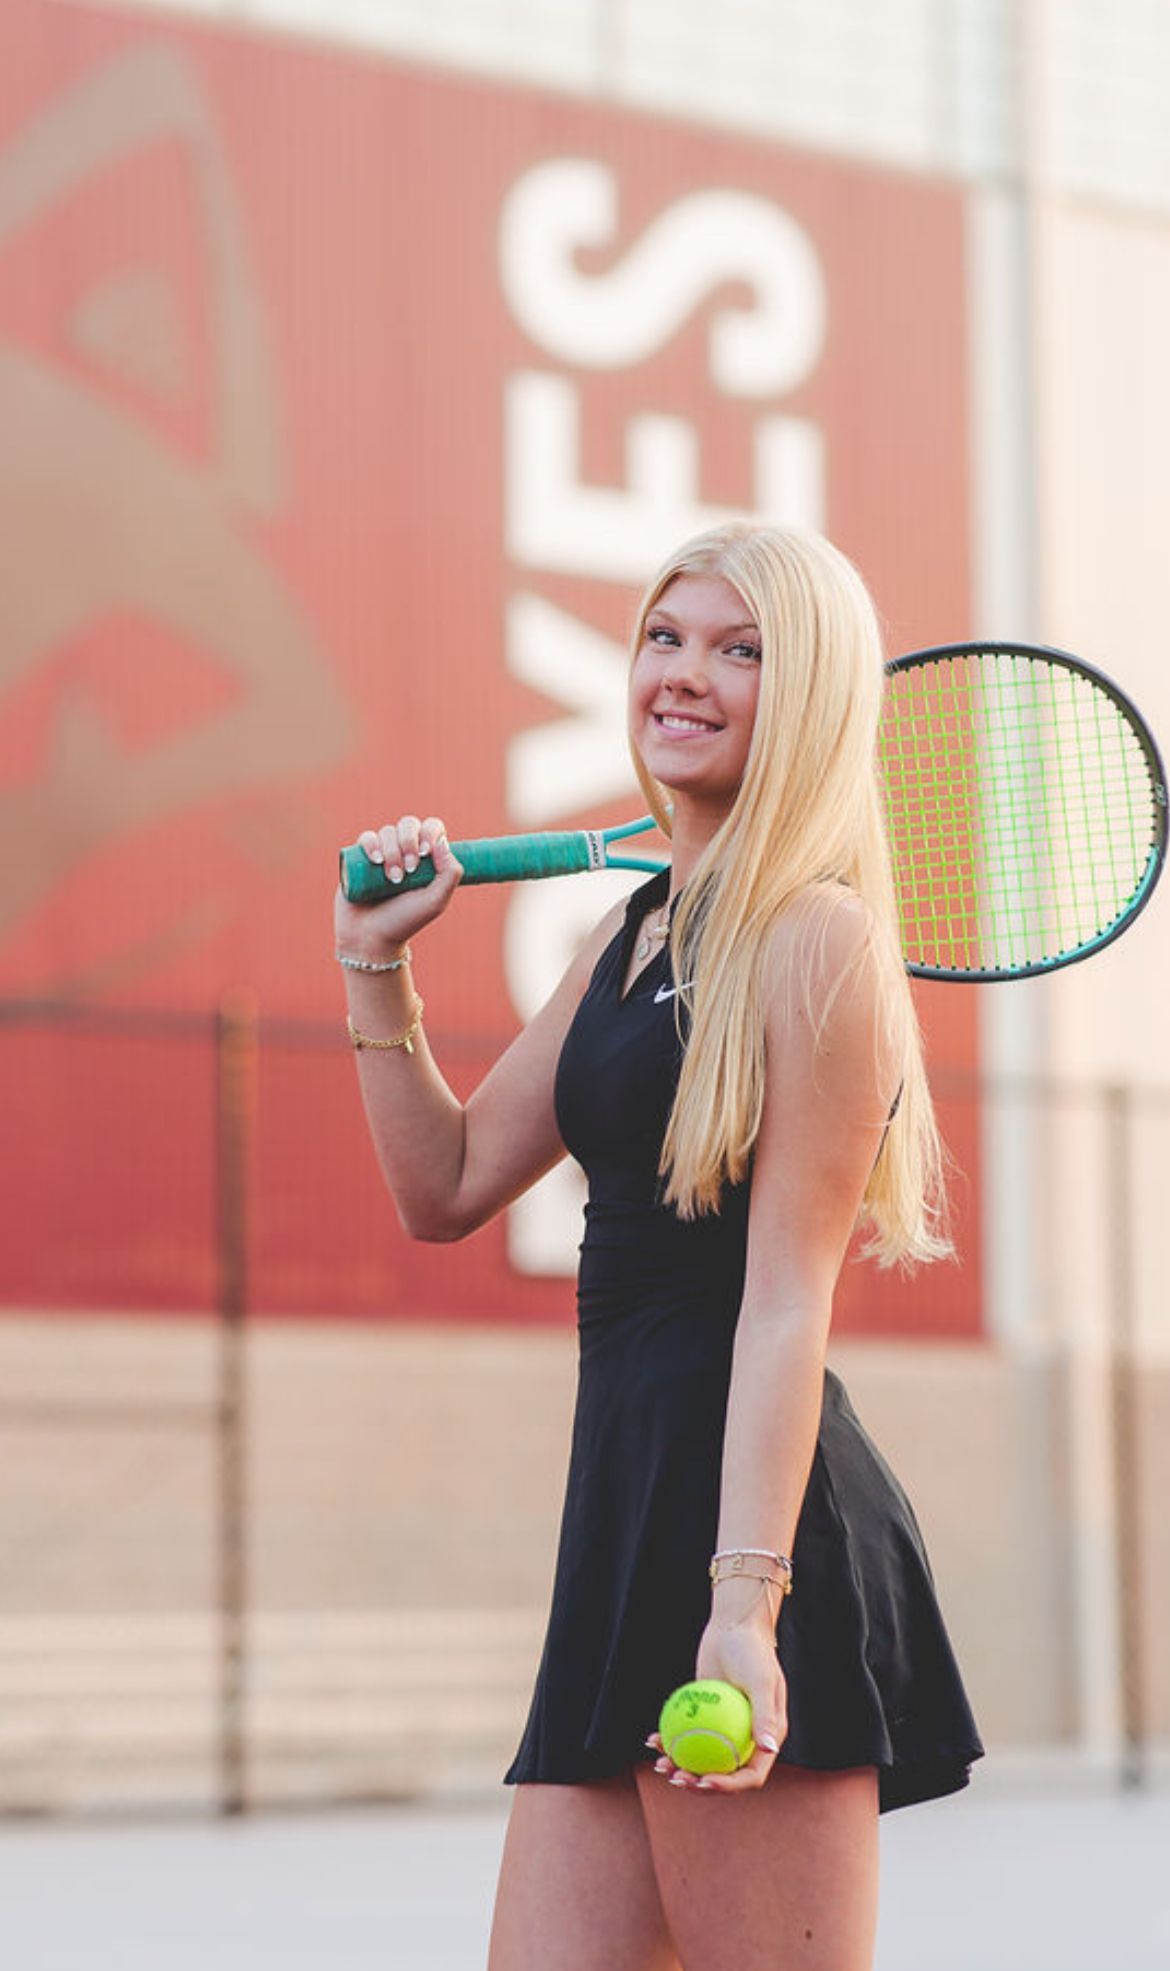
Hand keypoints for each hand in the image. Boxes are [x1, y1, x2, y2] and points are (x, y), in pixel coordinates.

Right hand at [334, 814, 462, 956]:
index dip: (430, 832)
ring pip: (388, 831)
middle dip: (409, 842)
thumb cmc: (405, 921)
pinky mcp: (360, 858)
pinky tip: (376, 861)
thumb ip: (450, 873)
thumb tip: (442, 842)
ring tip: (392, 879)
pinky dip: (372, 845)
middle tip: (409, 870)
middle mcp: (404, 851)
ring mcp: (382, 853)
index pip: (432, 828)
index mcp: (426, 858)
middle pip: (409, 824)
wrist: (371, 937)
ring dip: (392, 852)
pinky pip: (366, 837)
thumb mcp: (436, 901)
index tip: (426, 853)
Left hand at [649, 1604, 786, 1795]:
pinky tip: (652, 1739)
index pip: (750, 1775)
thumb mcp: (762, 1681)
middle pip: (722, 1773)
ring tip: (660, 1764)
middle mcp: (745, 1739)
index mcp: (765, 1740)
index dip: (729, 1786)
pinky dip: (670, 1739)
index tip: (705, 1781)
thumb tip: (768, 1750)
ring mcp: (723, 1729)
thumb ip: (765, 1715)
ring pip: (701, 1757)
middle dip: (699, 1784)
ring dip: (681, 1766)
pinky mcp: (704, 1716)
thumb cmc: (753, 1652)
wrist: (734, 1627)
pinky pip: (686, 1733)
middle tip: (677, 1777)